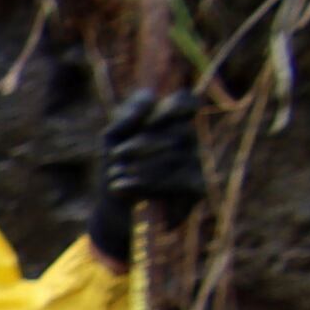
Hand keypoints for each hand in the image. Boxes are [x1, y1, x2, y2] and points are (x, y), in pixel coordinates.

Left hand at [91, 89, 203, 267]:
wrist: (114, 212)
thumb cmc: (116, 170)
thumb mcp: (112, 140)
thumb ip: (127, 115)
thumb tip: (151, 97)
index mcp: (170, 123)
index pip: (186, 101)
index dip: (174, 105)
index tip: (152, 119)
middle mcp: (189, 140)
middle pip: (178, 130)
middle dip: (142, 144)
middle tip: (117, 156)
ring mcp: (197, 163)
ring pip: (178, 155)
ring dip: (141, 166)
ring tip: (116, 175)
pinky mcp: (198, 188)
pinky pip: (181, 179)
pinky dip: (147, 184)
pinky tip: (123, 188)